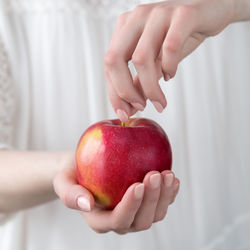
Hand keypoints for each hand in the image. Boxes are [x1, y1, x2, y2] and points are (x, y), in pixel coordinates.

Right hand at [53, 155, 179, 233]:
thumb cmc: (72, 174)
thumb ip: (70, 195)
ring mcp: (134, 213)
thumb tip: (87, 203)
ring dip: (164, 197)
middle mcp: (120, 221)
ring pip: (155, 215)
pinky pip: (161, 204)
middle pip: (141, 221)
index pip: (118, 220)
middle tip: (154, 174)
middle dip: (151, 199)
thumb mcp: (63, 181)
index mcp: (99, 220)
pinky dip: (170, 193)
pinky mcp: (145, 202)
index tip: (137, 184)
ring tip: (168, 174)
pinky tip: (173, 179)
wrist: (83, 168)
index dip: (130, 206)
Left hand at [104, 0, 234, 120]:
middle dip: (125, 91)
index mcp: (125, 28)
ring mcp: (158, 14)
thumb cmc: (179, 36)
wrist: (211, 11)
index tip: (124, 113)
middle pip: (114, 59)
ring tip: (159, 101)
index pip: (109, 64)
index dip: (114, 92)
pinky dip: (169, 67)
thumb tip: (130, 108)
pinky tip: (172, 74)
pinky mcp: (182, 15)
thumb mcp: (154, 61)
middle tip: (140, 107)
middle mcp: (136, 18)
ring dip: (150, 88)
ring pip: (141, 58)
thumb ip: (140, 82)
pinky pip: (170, 47)